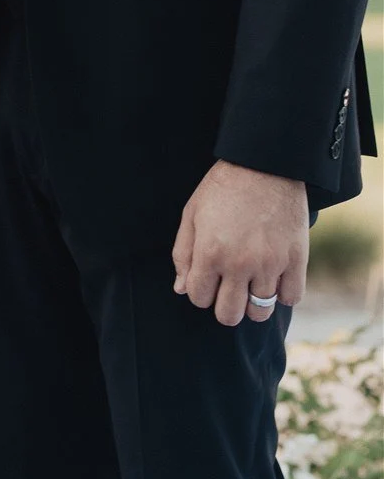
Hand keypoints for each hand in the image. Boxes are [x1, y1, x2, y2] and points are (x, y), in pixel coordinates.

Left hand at [172, 159, 308, 326]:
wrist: (265, 164)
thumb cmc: (223, 188)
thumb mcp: (192, 214)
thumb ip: (183, 254)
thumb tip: (181, 289)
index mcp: (210, 253)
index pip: (198, 298)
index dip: (199, 291)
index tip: (206, 279)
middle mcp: (239, 264)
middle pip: (229, 314)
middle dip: (224, 306)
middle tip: (228, 288)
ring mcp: (270, 263)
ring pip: (261, 312)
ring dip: (253, 304)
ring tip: (251, 285)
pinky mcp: (296, 259)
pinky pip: (292, 297)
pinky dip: (283, 294)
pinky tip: (275, 279)